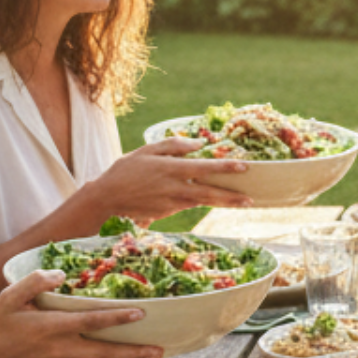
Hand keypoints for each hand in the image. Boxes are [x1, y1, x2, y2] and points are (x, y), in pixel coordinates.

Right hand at [0, 270, 162, 357]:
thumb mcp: (7, 297)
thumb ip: (32, 283)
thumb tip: (58, 274)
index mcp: (50, 328)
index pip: (90, 323)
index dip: (116, 318)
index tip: (141, 314)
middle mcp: (61, 348)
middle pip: (104, 353)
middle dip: (134, 352)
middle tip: (161, 349)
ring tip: (153, 357)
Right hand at [82, 137, 253, 222]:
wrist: (106, 200)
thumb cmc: (125, 171)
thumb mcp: (146, 151)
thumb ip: (173, 146)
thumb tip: (197, 143)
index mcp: (171, 169)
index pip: (204, 168)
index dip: (225, 168)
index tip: (244, 167)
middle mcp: (174, 188)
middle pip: (209, 193)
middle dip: (232, 197)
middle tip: (251, 198)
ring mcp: (172, 204)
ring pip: (203, 202)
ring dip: (224, 202)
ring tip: (242, 201)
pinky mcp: (168, 213)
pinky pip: (190, 206)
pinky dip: (204, 203)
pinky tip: (217, 200)